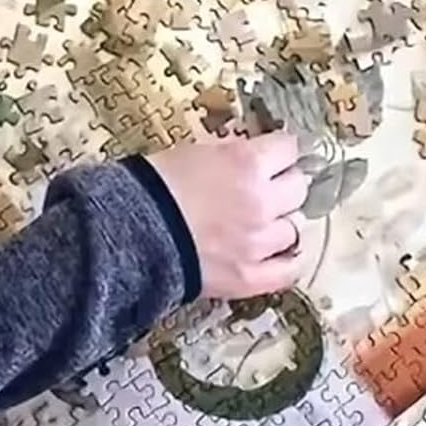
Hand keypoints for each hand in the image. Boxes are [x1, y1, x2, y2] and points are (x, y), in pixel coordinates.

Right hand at [148, 132, 307, 299]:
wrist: (126, 234)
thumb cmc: (152, 188)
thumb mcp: (194, 152)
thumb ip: (231, 155)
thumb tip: (250, 157)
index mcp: (247, 163)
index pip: (289, 148)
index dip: (280, 150)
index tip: (275, 154)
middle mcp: (261, 201)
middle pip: (299, 187)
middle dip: (285, 184)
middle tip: (268, 188)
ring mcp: (258, 243)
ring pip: (295, 227)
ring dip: (282, 222)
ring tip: (263, 223)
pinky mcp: (249, 277)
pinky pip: (289, 270)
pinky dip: (287, 261)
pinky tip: (278, 254)